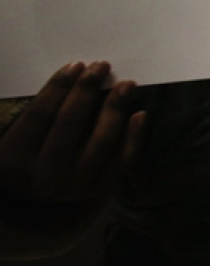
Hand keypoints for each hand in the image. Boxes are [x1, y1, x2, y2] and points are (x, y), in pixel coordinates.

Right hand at [0, 62, 145, 207]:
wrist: (39, 200)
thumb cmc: (28, 156)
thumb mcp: (19, 137)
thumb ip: (40, 113)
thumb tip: (75, 74)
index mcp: (13, 159)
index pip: (39, 115)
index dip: (58, 87)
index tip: (76, 65)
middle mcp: (44, 175)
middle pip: (69, 124)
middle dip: (86, 91)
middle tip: (101, 66)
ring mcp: (75, 185)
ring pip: (100, 141)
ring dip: (115, 109)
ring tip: (126, 85)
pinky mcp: (100, 188)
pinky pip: (122, 161)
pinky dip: (134, 137)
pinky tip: (140, 114)